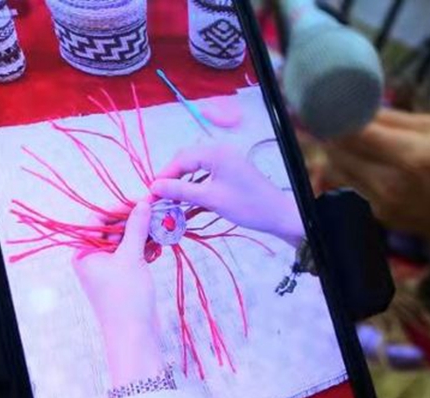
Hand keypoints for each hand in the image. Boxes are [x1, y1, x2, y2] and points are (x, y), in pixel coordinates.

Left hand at [73, 201, 164, 386]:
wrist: (134, 335)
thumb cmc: (126, 297)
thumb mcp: (131, 257)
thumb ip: (136, 227)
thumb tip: (142, 203)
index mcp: (83, 252)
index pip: (97, 219)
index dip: (118, 208)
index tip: (140, 202)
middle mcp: (91, 258)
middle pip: (112, 229)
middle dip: (135, 222)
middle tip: (156, 214)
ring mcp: (107, 268)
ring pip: (125, 241)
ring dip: (142, 235)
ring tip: (160, 232)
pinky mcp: (122, 277)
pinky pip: (132, 254)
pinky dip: (144, 249)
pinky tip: (157, 249)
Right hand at [150, 144, 303, 247]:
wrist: (278, 215)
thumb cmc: (246, 206)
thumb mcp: (210, 199)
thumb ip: (180, 191)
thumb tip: (154, 187)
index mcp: (216, 152)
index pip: (181, 159)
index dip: (164, 175)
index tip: (151, 193)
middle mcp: (220, 151)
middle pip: (186, 160)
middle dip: (171, 178)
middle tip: (158, 197)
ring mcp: (226, 160)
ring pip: (194, 167)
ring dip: (181, 182)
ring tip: (170, 199)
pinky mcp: (230, 170)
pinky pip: (205, 173)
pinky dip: (193, 184)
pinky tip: (187, 198)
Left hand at [325, 109, 429, 281]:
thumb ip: (392, 118)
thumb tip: (356, 106)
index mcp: (411, 155)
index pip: (356, 136)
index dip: (336, 121)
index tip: (327, 110)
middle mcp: (391, 182)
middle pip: (340, 154)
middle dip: (329, 135)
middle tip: (323, 121)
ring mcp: (382, 202)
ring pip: (339, 171)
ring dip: (334, 153)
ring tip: (335, 137)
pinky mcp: (377, 214)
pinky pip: (352, 186)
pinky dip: (351, 172)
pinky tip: (362, 163)